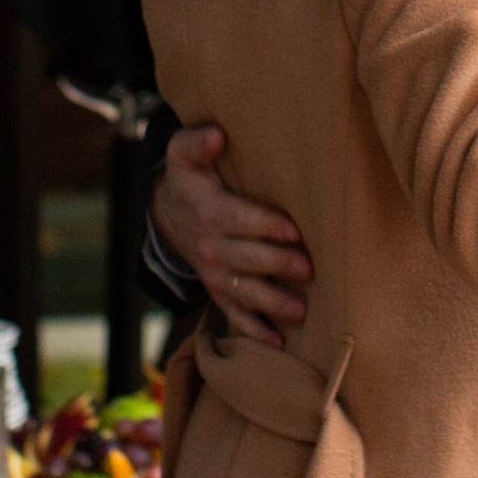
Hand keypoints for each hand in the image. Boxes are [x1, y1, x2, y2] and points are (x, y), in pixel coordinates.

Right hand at [153, 124, 313, 346]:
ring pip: (243, 290)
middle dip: (276, 264)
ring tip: (300, 311)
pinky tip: (277, 342)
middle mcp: (210, 246)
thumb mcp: (183, 153)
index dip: (265, 225)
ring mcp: (213, 273)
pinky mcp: (218, 290)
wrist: (168, 213)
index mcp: (209, 211)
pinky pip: (233, 313)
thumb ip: (197, 142)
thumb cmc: (189, 177)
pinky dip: (253, 329)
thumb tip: (217, 136)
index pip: (239, 219)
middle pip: (246, 257)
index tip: (294, 229)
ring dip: (271, 302)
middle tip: (309, 269)